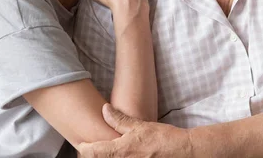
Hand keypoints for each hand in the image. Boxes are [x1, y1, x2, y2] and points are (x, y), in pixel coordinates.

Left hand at [78, 104, 192, 157]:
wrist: (182, 151)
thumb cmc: (162, 137)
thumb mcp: (140, 125)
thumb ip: (119, 119)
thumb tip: (104, 109)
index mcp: (121, 150)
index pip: (93, 152)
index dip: (84, 147)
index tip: (81, 143)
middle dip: (93, 154)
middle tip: (90, 146)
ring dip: (104, 156)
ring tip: (104, 149)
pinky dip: (115, 157)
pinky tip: (120, 153)